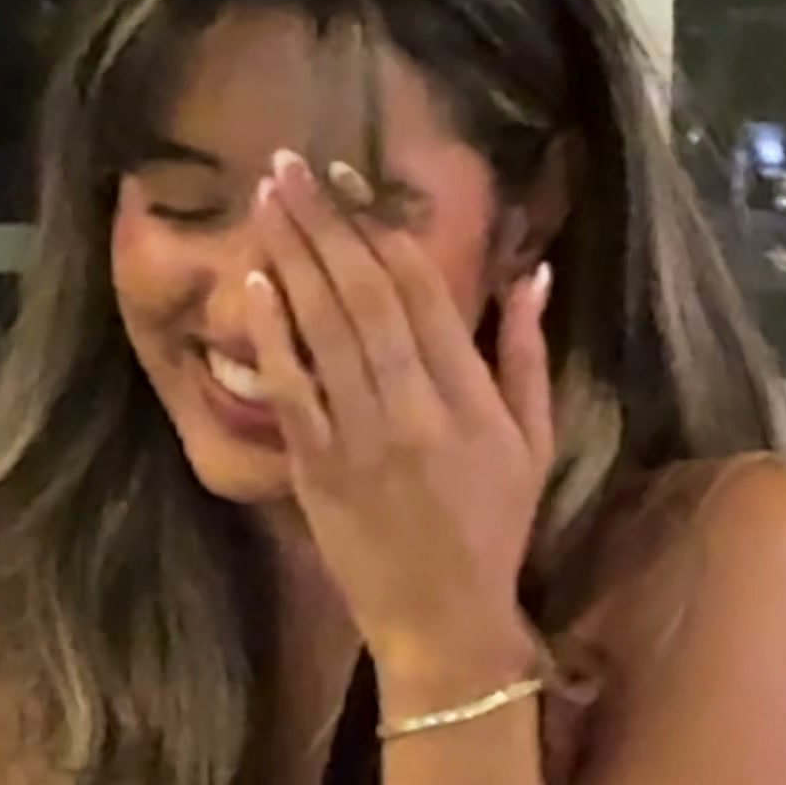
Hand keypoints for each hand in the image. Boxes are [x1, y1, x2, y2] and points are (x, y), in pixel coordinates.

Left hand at [238, 149, 553, 691]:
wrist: (442, 620)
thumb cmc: (492, 526)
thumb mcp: (531, 442)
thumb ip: (523, 354)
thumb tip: (530, 273)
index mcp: (472, 397)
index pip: (424, 292)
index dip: (385, 228)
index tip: (352, 180)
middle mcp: (416, 407)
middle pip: (366, 294)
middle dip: (326, 223)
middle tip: (289, 164)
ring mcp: (362, 436)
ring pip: (325, 328)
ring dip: (292, 256)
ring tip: (266, 198)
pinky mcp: (317, 467)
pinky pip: (291, 388)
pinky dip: (272, 333)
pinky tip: (253, 282)